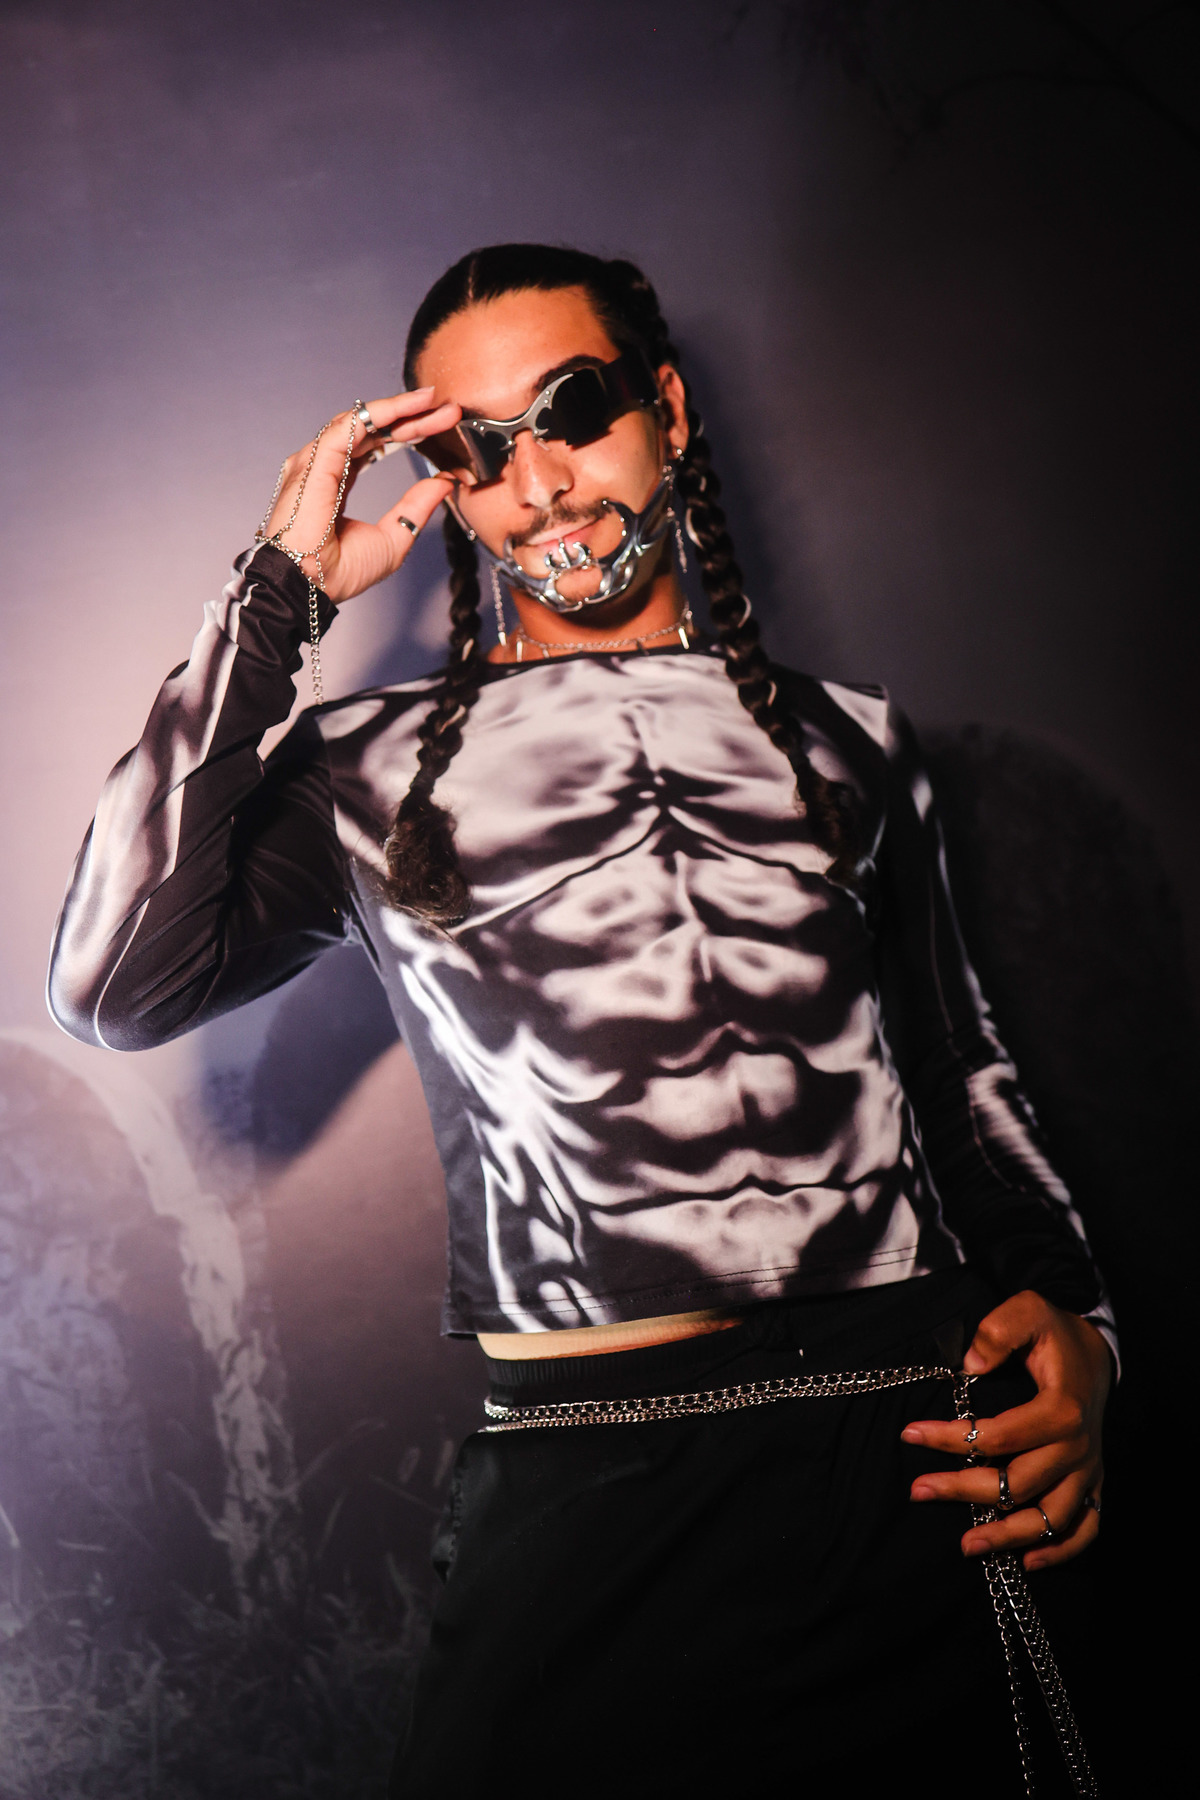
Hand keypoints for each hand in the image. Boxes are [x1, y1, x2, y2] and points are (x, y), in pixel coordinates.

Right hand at [261, 389, 463, 601]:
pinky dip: (379, 413)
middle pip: (371, 430)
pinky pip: (350, 426)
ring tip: (431, 402)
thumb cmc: (338, 572)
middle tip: (446, 409)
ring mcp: (317, 461)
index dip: (407, 432)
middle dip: (411, 416)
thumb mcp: (394, 537)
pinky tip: (407, 407)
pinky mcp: (315, 461)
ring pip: (361, 422)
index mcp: (337, 483)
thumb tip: (444, 482)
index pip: (375, 446)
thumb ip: (416, 506)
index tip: (440, 425)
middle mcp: (324, 466)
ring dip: (399, 409)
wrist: (310, 586)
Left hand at [901, 1290, 1109, 1570]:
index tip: (911, 1434)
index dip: (951, 1438)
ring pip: (1051, 1518)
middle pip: (1018, 1483)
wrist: (1096, 1351)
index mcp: (1061, 1409)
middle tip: (918, 1490)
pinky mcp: (1093, 1483)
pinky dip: (1060, 1551)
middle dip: (963, 1490)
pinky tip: (1027, 1561)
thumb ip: (998, 1331)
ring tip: (966, 1544)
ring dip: (1009, 1535)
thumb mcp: (1028, 1311)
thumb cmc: (1054, 1333)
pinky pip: (1086, 1528)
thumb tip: (970, 1363)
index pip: (998, 1435)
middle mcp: (1078, 1447)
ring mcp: (1088, 1470)